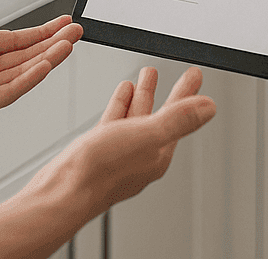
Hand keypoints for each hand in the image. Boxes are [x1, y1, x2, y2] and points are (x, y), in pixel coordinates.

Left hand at [0, 0, 82, 125]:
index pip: (19, 40)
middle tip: (77, 32)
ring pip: (23, 73)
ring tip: (69, 45)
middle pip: (27, 55)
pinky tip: (44, 65)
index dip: (43, 31)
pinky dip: (28, 79)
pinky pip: (8, 92)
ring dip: (47, 59)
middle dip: (54, 44)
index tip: (65, 22)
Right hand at [0, 66, 214, 258]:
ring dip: (144, 95)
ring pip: (138, 117)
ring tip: (148, 74)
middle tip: (184, 75)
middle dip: (172, 93)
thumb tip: (209, 107)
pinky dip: (121, 105)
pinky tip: (122, 93)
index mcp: (158, 152)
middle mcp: (141, 154)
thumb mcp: (146, 136)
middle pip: (162, 116)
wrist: (59, 193)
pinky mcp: (98, 151)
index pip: (180, 116)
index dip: (188, 93)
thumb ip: (178, 120)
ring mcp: (119, 154)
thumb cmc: (99, 172)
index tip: (195, 75)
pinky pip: (115, 123)